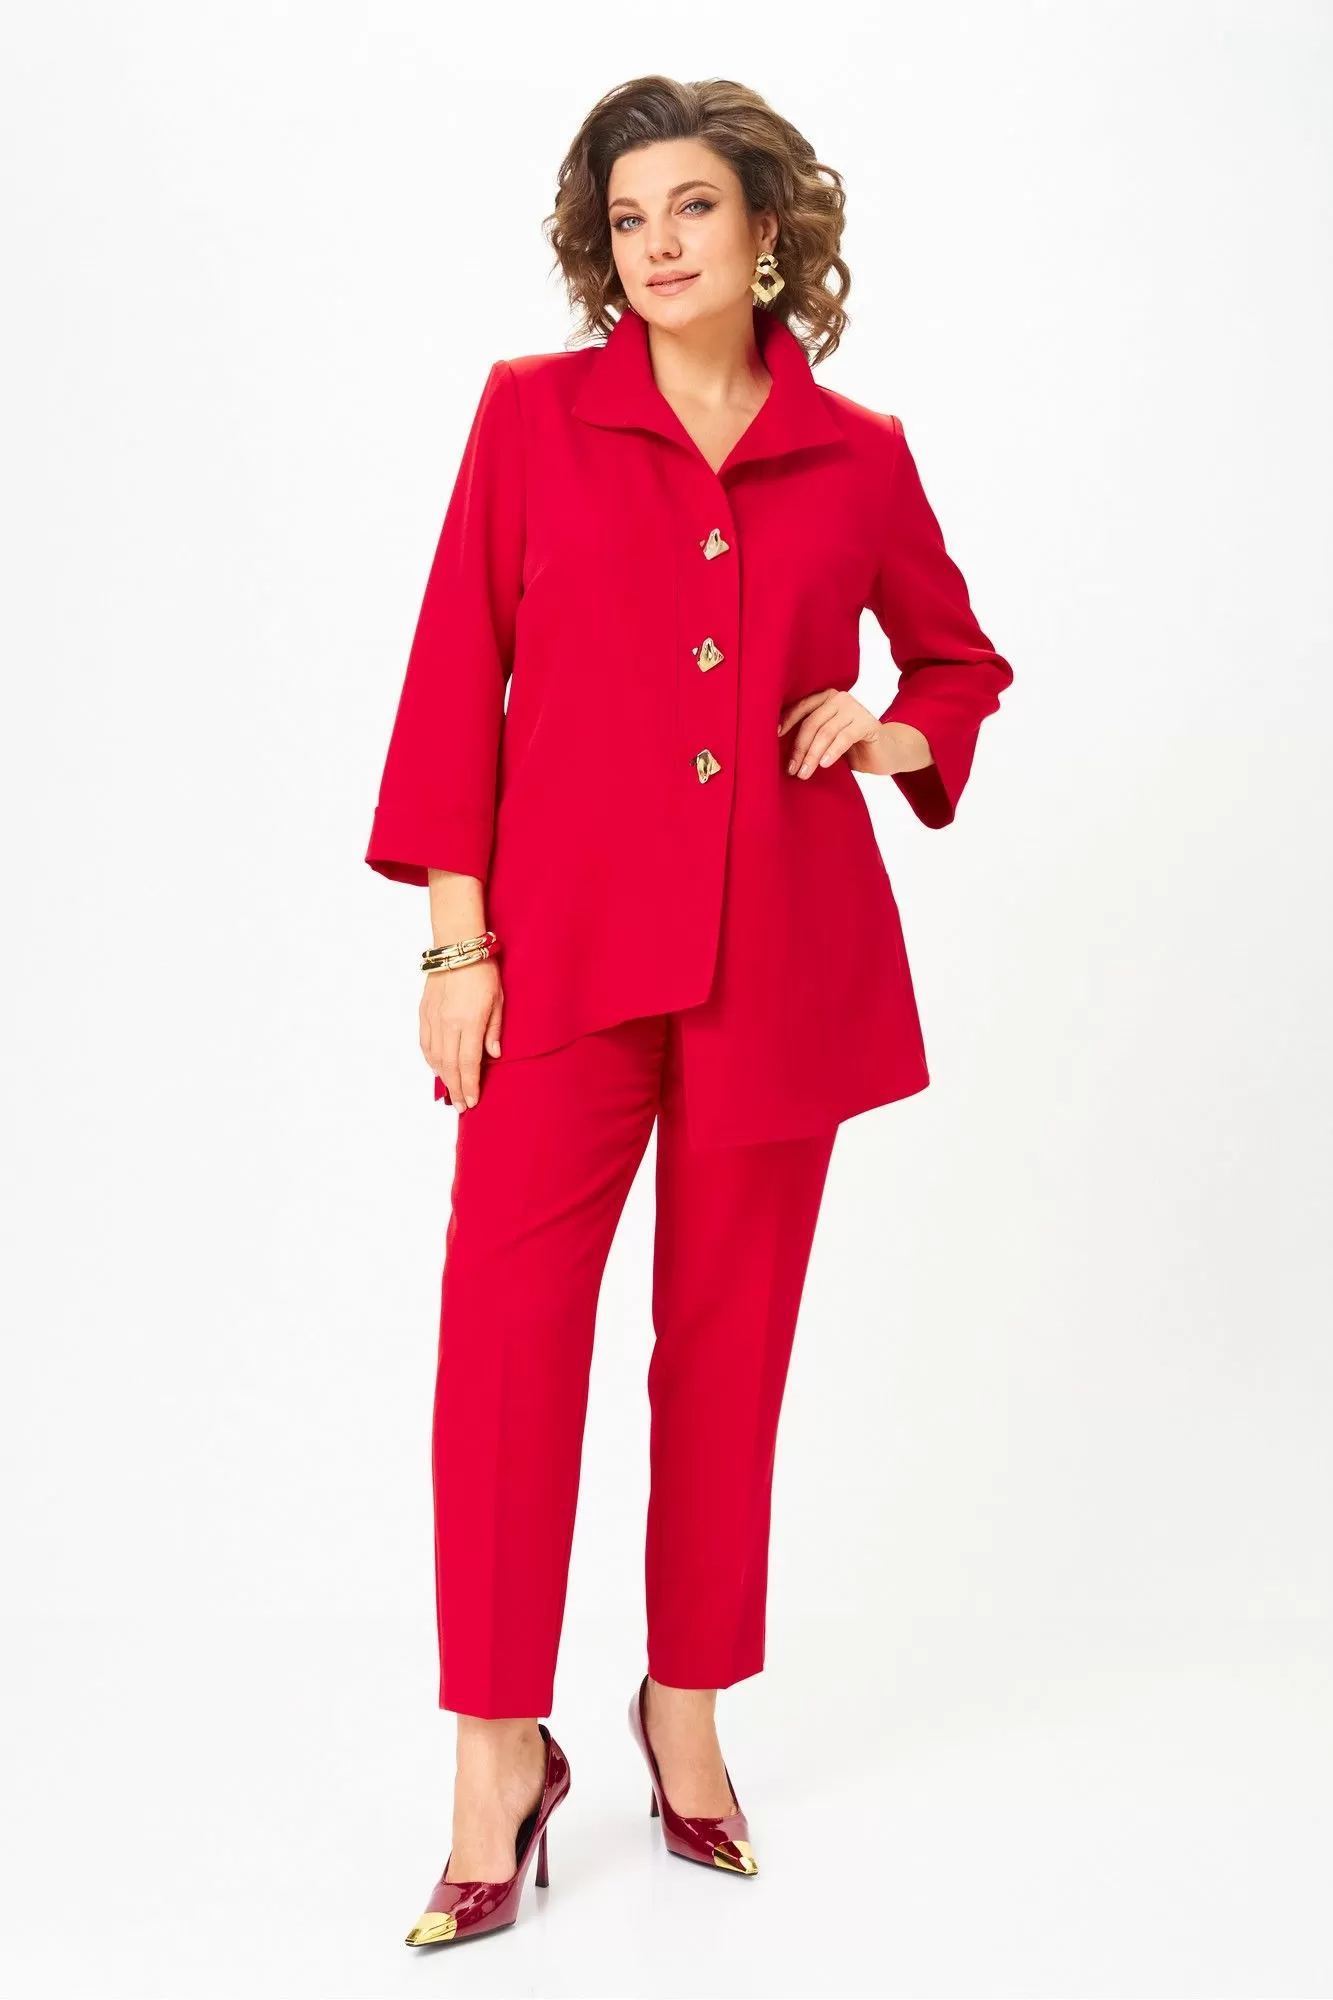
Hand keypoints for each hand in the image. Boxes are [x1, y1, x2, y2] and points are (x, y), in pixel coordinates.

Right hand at [420, 959, 503, 1109]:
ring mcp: (433, 1019)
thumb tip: (493, 1056)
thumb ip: (495, 1030)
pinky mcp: (424, 1012)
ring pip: (435, 1058)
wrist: (457, 947)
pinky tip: (437, 1068)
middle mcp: (448, 1024)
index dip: (470, 1086)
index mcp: (469, 1022)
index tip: (472, 1102)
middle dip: (456, 1089)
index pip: (468, 1064)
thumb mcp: (498, 1000)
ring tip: (451, 1092)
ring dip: (443, 1078)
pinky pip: (425, 1044)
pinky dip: (431, 1060)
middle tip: (461, 1106)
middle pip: (450, 1066)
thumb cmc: (483, 971)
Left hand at [778, 688, 884, 776]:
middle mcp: (839, 698)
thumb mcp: (825, 740)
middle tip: (792, 769)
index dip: (787, 722)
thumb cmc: (850, 747)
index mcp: (825, 698)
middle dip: (799, 748)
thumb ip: (809, 735)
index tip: (774, 739)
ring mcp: (855, 709)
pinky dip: (832, 752)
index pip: (801, 708)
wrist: (885, 753)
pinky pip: (844, 738)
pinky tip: (824, 765)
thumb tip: (775, 747)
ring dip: (812, 755)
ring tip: (804, 773)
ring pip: (826, 732)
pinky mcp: (868, 723)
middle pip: (812, 723)